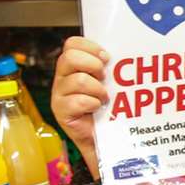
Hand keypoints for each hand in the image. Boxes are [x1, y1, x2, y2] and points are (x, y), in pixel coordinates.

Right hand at [51, 35, 109, 175]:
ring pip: (77, 80)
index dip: (90, 47)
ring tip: (104, 98)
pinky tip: (97, 108)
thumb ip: (110, 68)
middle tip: (104, 77)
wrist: (106, 140)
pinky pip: (77, 101)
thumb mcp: (110, 84)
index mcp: (72, 67)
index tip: (107, 58)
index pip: (72, 44)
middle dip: (92, 65)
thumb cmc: (110, 109)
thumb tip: (125, 54)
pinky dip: (92, 103)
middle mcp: (62, 78)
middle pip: (69, 57)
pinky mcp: (61, 112)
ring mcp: (59, 95)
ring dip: (96, 88)